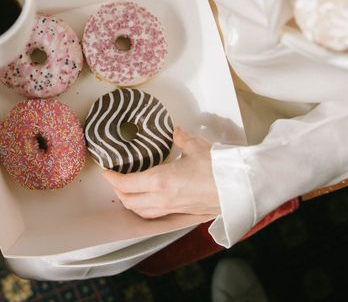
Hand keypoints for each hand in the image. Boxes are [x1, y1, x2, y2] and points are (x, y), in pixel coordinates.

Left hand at [102, 127, 219, 218]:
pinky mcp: (183, 214)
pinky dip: (144, 210)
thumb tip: (174, 131)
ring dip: (129, 202)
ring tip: (126, 192)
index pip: (126, 184)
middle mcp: (162, 199)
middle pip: (129, 200)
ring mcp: (172, 209)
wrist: (241, 187)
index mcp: (160, 181)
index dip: (112, 178)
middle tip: (114, 179)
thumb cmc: (218, 167)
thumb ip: (180, 138)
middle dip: (117, 190)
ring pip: (141, 212)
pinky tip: (147, 203)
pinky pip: (156, 216)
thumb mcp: (195, 146)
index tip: (107, 171)